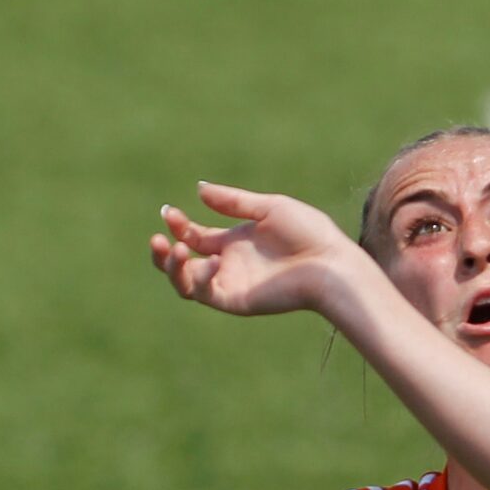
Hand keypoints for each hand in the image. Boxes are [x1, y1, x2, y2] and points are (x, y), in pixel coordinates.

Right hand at [151, 183, 364, 318]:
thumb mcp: (268, 208)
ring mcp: (230, 283)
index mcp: (235, 241)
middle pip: (181, 262)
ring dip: (171, 267)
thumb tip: (199, 189)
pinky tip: (210, 260)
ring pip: (185, 282)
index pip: (193, 235)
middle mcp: (228, 263)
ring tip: (173, 249)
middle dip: (164, 251)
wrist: (330, 263)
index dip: (177, 224)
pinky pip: (205, 293)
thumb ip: (233, 201)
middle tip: (159, 238)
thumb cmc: (308, 233)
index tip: (168, 211)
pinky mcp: (235, 300)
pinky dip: (199, 278)